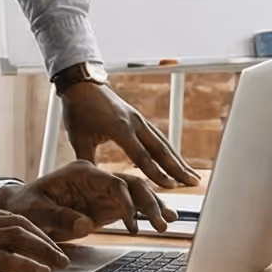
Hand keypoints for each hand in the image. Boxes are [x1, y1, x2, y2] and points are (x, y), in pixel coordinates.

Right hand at [0, 204, 70, 271]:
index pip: (10, 215)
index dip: (35, 230)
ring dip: (43, 251)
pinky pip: (3, 259)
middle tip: (62, 256)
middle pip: (20, 223)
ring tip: (59, 265)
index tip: (49, 244)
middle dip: (46, 240)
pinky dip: (26, 265)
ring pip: (17, 237)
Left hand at [2, 158, 171, 236]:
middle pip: (131, 184)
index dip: (125, 201)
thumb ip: (60, 217)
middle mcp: (96, 176)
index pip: (112, 182)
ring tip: (169, 222)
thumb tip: (85, 226)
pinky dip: (148, 210)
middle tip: (162, 222)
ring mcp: (103, 188)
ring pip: (137, 192)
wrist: (21, 206)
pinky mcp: (106, 201)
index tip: (132, 222)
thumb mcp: (36, 210)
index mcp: (80, 171)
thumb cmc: (26, 205)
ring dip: (154, 206)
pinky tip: (165, 218)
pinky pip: (133, 203)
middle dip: (149, 202)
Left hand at [60, 78, 201, 187]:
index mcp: (119, 129)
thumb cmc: (78, 112)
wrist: (83, 84)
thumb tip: (94, 184)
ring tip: (192, 175)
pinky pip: (158, 137)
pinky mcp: (139, 118)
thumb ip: (88, 162)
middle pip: (161, 149)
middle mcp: (134, 123)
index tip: (171, 186)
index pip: (142, 156)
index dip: (156, 173)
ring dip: (179, 160)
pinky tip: (175, 162)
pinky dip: (169, 151)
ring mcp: (139, 119)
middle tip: (194, 182)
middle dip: (178, 168)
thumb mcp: (79, 139)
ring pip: (163, 143)